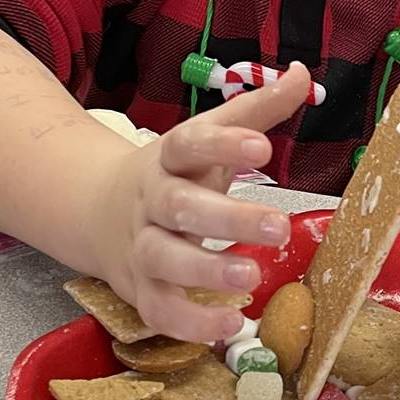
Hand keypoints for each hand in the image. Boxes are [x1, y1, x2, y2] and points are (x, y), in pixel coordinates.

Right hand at [98, 65, 311, 342]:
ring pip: (164, 259)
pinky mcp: (139, 290)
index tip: (262, 148)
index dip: (222, 145)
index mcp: (169, 158)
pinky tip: (228, 326)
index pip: (188, 144)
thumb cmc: (176, 174)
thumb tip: (301, 73)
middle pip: (180, 206)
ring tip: (250, 278)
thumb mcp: (208, 137)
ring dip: (204, 272)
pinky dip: (190, 323)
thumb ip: (256, 110)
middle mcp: (151, 201)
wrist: (98, 212)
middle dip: (228, 218)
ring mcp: (141, 247)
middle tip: (278, 227)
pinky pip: (159, 310)